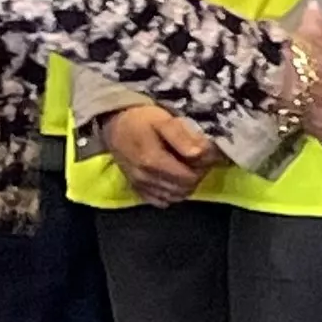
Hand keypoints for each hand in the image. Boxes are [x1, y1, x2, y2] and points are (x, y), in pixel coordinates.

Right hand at [104, 105, 221, 206]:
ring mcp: (141, 186)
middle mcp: (146, 178)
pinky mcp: (137, 190)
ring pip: (175, 197)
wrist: (115, 125)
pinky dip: (172, 193)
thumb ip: (183, 136)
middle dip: (197, 175)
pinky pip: (161, 201)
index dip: (203, 166)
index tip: (206, 153)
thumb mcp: (164, 120)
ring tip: (186, 167)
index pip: (190, 177)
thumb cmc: (142, 120)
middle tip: (198, 159)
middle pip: (185, 188)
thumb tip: (200, 154)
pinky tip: (173, 178)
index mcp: (153, 161)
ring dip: (186, 184)